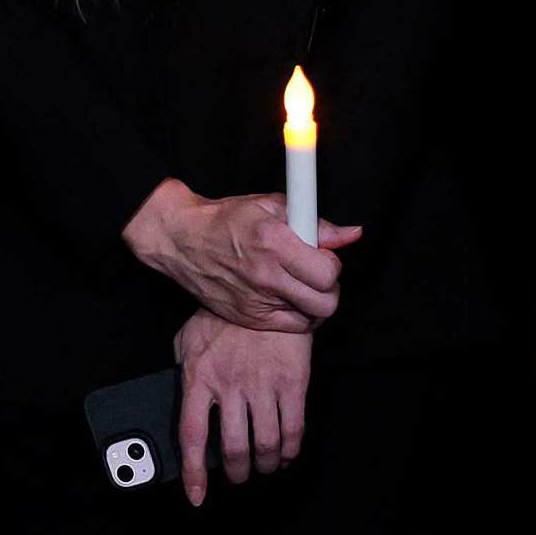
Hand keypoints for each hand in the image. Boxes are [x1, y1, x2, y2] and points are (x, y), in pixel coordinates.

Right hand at [121, 178, 355, 334]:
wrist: (182, 239)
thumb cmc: (226, 219)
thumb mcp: (270, 207)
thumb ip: (315, 223)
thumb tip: (352, 234)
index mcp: (274, 242)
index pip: (328, 272)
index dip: (332, 264)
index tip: (323, 256)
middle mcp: (266, 276)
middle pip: (326, 302)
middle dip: (329, 287)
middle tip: (317, 274)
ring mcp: (256, 302)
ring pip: (312, 318)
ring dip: (314, 302)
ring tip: (301, 285)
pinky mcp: (248, 318)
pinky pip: (291, 327)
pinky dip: (296, 315)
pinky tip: (287, 298)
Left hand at [173, 313, 312, 506]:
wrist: (265, 286)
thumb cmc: (223, 317)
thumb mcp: (189, 340)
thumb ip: (184, 373)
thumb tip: (179, 407)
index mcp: (199, 376)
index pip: (192, 436)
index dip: (194, 472)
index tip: (197, 495)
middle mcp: (230, 385)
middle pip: (234, 449)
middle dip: (237, 473)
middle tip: (238, 475)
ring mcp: (262, 385)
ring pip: (265, 445)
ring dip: (264, 465)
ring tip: (262, 467)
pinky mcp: (291, 382)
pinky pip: (293, 430)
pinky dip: (289, 451)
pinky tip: (285, 454)